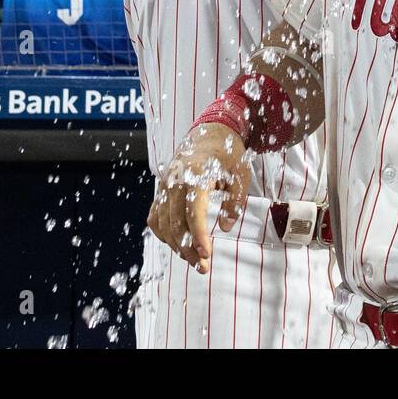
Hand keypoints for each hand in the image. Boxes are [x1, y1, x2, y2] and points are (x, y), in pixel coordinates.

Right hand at [147, 123, 251, 273]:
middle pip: (175, 222)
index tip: (206, 254)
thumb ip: (235, 200)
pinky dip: (165, 234)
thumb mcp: (241, 173)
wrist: (210, 132)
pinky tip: (179, 245)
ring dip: (176, 246)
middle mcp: (175, 180)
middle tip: (203, 266)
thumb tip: (225, 225)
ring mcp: (165, 185)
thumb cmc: (228, 152)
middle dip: (188, 248)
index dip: (199, 235)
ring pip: (163, 223)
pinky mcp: (161, 190)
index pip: (193, 211)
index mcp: (196, 173)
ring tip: (194, 260)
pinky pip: (156, 217)